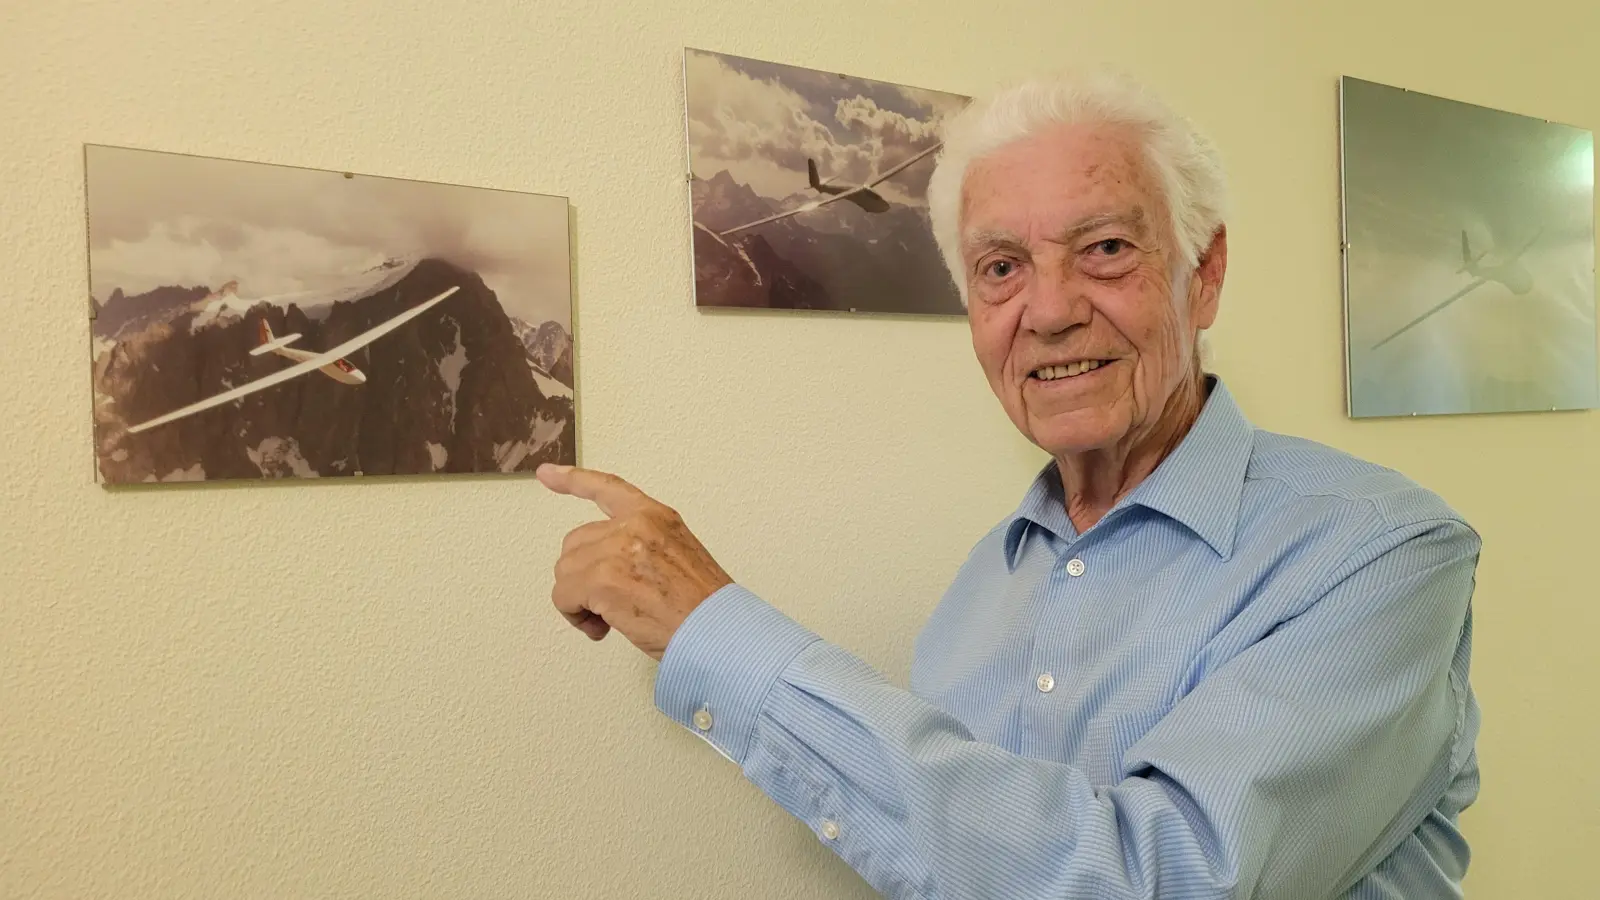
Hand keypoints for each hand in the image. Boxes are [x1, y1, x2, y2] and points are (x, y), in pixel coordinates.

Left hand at [535, 464, 733, 659]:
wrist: (716, 631)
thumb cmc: (702, 608)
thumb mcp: (678, 556)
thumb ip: (642, 547)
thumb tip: (604, 568)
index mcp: (655, 516)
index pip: (608, 488)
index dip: (573, 480)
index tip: (547, 473)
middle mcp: (635, 526)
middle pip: (576, 544)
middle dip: (583, 577)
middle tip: (608, 605)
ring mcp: (617, 549)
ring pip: (566, 572)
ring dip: (579, 600)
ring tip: (609, 619)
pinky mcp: (602, 579)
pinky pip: (564, 597)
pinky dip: (575, 616)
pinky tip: (601, 628)